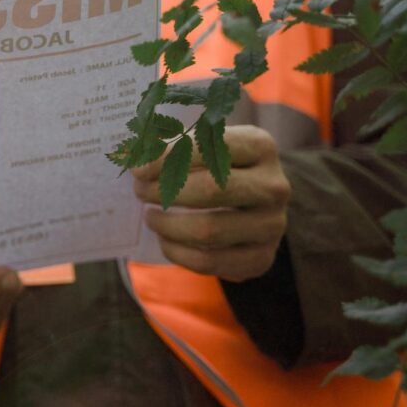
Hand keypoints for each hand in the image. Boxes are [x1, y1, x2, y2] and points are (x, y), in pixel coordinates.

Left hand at [131, 125, 289, 281]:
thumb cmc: (214, 165)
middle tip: (140, 191)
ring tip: (150, 216)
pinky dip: (177, 252)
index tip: (137, 168)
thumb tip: (132, 154)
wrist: (252, 203)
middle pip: (210, 190)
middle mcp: (274, 186)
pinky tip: (164, 239)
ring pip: (208, 231)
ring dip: (167, 225)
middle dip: (165, 191)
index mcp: (260, 146)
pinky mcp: (262, 258)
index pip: (210, 147)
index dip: (167, 157)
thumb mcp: (199, 144)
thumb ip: (167, 143)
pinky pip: (209, 262)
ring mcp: (272, 225)